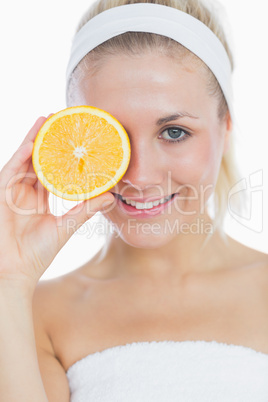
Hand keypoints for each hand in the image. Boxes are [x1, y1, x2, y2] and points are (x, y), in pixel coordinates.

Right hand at [0, 116, 113, 291]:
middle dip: (49, 142)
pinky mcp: (1, 191)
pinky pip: (13, 166)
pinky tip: (36, 136)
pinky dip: (23, 151)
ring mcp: (12, 191)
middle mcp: (25, 193)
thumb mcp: (66, 227)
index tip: (75, 143)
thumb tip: (109, 197)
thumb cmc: (36, 254)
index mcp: (39, 202)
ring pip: (26, 159)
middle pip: (39, 161)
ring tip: (49, 120)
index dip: (62, 158)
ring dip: (36, 139)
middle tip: (62, 122)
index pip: (52, 173)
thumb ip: (85, 210)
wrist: (12, 272)